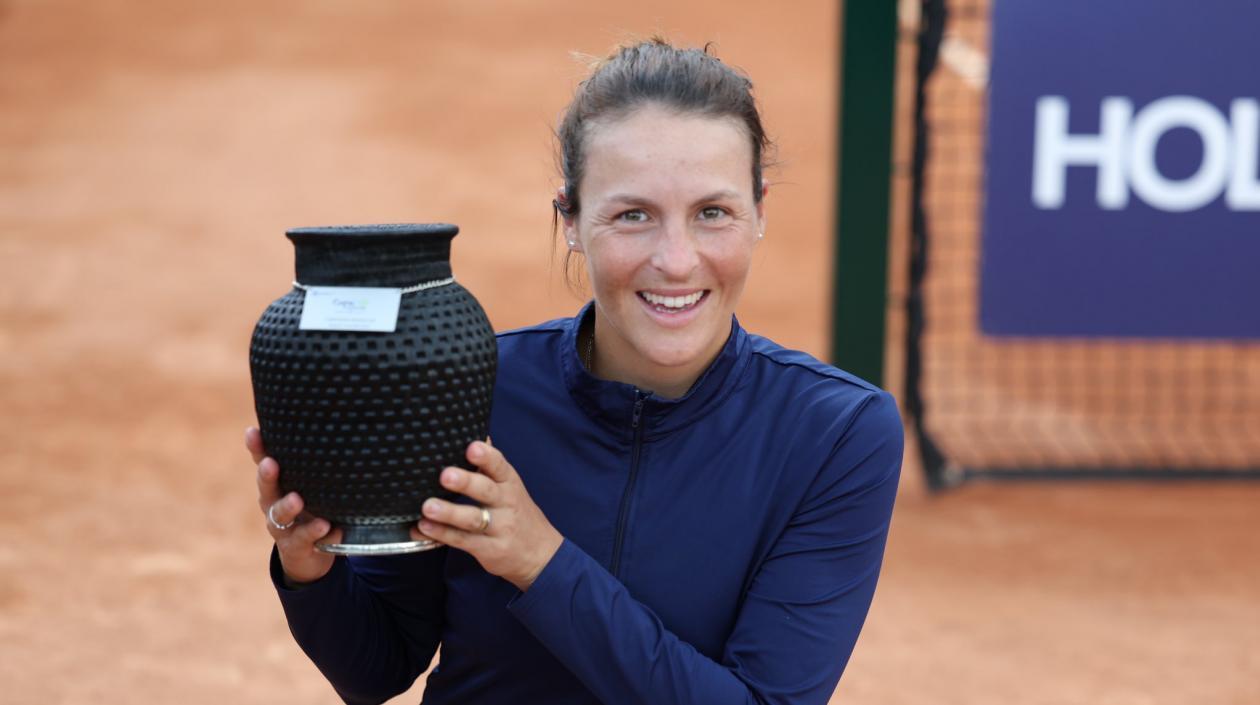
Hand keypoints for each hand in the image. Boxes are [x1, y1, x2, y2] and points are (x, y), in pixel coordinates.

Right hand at [246, 427, 341, 585]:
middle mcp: (273, 506)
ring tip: (298, 499)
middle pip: (266, 489)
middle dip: (267, 476)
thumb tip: (331, 425)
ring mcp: (284, 528)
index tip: (253, 431)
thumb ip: (312, 464)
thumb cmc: (308, 511)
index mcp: (275, 487)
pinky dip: (320, 533)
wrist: (307, 557)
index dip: (257, 448)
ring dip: (288, 507)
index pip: (263, 463)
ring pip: (281, 517)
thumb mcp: (308, 487)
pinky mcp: (297, 548)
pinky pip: (308, 540)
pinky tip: (332, 528)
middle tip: (270, 464)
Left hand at [417, 440, 562, 591]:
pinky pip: (463, 541)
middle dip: (466, 482)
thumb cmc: (517, 511)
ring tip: (428, 506)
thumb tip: (477, 432)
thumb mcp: (509, 485)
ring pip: (473, 519)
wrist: (541, 553)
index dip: (486, 457)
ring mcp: (499, 528)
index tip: (472, 448)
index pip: (499, 466)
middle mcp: (506, 504)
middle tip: (445, 475)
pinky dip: (441, 534)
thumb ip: (491, 463)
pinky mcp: (488, 549)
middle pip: (486, 491)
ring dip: (449, 513)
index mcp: (509, 483)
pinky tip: (423, 527)